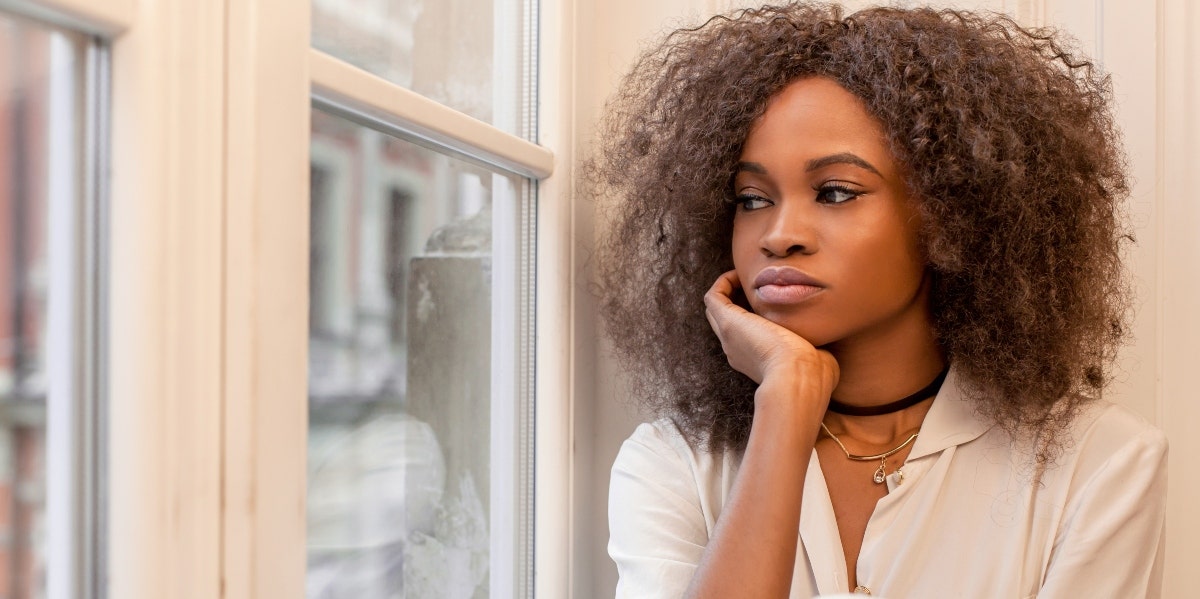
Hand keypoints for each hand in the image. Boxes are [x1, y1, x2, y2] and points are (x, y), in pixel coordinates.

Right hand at [703, 270, 838, 389]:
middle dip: (737, 299)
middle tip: (756, 285)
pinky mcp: (728, 321)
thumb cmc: (813, 374)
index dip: (754, 313)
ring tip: (746, 276)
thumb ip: (816, 349)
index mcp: (755, 360)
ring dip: (728, 289)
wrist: (798, 378)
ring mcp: (729, 335)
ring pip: (716, 309)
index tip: (772, 299)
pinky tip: (741, 273)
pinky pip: (713, 297)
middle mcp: (737, 349)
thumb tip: (825, 344)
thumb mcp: (816, 358)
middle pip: (725, 321)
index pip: (747, 333)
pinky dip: (724, 282)